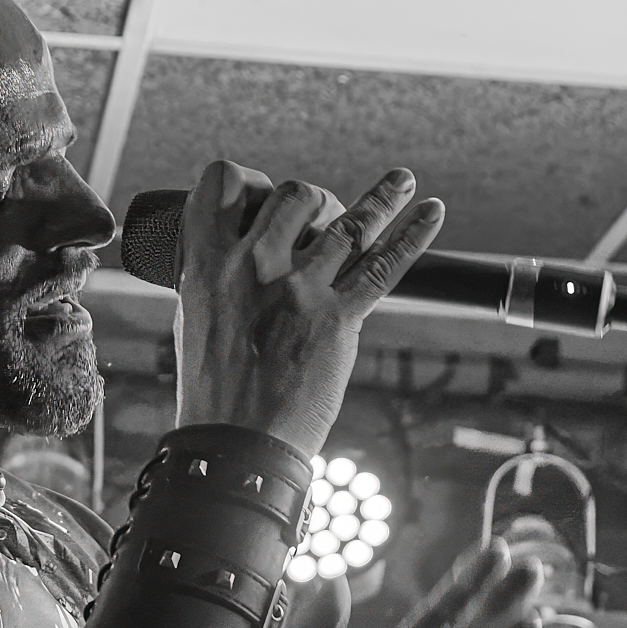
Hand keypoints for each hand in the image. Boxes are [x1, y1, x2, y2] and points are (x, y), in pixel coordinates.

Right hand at [173, 160, 443, 459]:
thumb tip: (242, 252)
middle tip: (325, 219)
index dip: (250, 180)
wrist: (236, 447)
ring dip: (382, 197)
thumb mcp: (195, 320)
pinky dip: (415, 233)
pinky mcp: (337, 318)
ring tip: (404, 181)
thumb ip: (217, 279)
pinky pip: (385, 265)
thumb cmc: (213, 392)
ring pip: (348, 221)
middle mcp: (253, 267)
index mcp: (206, 264)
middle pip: (295, 194)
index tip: (266, 195)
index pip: (225, 182)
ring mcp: (299, 290)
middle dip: (315, 199)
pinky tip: (431, 212)